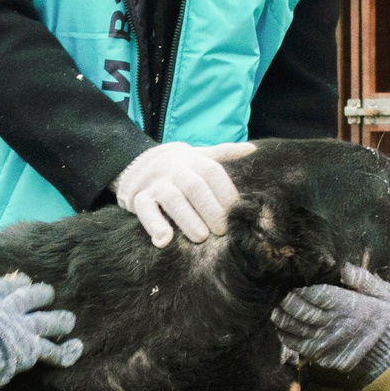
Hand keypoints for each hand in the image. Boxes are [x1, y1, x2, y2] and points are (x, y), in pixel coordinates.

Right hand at [0, 272, 83, 388]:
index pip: (1, 286)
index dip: (12, 282)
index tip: (20, 278)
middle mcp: (7, 310)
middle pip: (29, 297)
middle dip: (40, 293)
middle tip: (48, 292)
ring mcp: (22, 328)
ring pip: (47, 321)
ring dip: (60, 320)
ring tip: (69, 319)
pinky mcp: (32, 348)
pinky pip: (54, 351)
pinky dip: (67, 351)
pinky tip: (78, 348)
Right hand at [113, 141, 254, 246]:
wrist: (136, 162)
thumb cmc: (179, 166)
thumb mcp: (200, 155)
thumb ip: (224, 153)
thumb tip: (253, 149)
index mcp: (193, 159)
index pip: (212, 172)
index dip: (226, 191)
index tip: (237, 211)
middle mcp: (174, 169)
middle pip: (194, 186)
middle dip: (210, 209)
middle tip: (223, 231)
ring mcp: (155, 183)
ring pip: (172, 199)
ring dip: (187, 219)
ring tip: (201, 238)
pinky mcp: (137, 198)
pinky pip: (145, 211)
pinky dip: (154, 226)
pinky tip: (164, 241)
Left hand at [271, 263, 389, 381]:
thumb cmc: (388, 320)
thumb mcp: (384, 294)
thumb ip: (363, 279)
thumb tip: (343, 268)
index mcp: (347, 306)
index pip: (317, 295)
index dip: (302, 292)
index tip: (296, 289)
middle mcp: (335, 324)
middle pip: (303, 312)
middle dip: (289, 305)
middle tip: (283, 300)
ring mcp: (328, 343)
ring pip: (298, 330)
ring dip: (284, 321)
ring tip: (277, 313)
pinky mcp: (326, 357)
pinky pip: (301, 347)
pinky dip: (288, 339)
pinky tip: (283, 331)